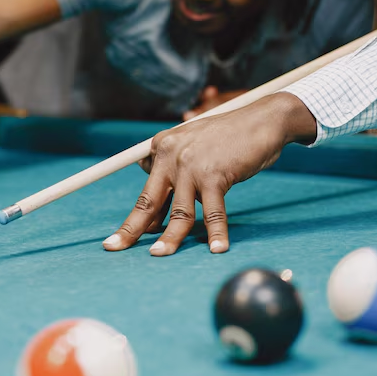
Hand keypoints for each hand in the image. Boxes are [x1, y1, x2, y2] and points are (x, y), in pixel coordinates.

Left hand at [103, 92, 316, 255]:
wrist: (263, 120)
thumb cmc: (229, 139)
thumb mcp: (192, 146)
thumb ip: (173, 169)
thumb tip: (152, 199)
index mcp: (161, 147)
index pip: (147, 190)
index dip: (139, 218)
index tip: (125, 238)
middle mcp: (170, 154)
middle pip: (148, 200)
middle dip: (131, 228)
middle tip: (113, 247)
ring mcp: (191, 165)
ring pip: (179, 212)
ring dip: (171, 238)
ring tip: (160, 255)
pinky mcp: (214, 174)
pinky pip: (213, 212)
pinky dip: (216, 232)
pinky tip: (216, 248)